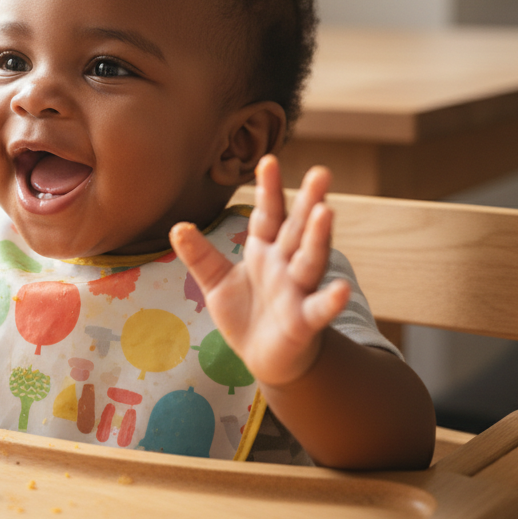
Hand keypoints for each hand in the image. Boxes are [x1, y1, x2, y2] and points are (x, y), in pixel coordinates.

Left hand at [170, 155, 348, 386]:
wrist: (266, 358)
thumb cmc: (246, 313)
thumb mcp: (216, 282)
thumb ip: (199, 255)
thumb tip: (177, 226)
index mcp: (265, 251)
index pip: (268, 214)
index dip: (269, 189)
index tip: (269, 160)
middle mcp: (285, 265)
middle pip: (297, 229)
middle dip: (308, 201)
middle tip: (321, 173)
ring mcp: (298, 292)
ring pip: (310, 260)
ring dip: (318, 237)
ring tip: (326, 212)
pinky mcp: (304, 322)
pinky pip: (318, 310)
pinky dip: (330, 301)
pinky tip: (340, 290)